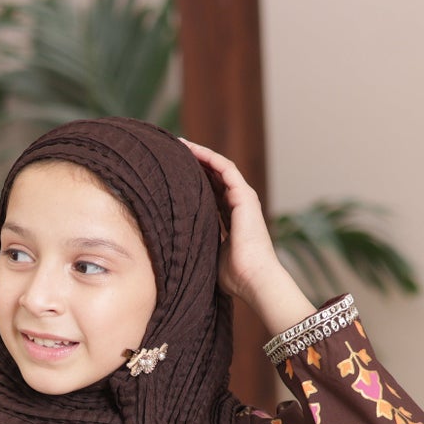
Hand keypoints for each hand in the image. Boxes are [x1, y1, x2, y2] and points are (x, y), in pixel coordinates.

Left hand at [179, 138, 315, 335]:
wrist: (252, 279)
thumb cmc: (233, 276)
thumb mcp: (210, 253)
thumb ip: (199, 241)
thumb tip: (174, 242)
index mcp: (231, 218)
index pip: (209, 193)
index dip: (192, 181)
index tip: (171, 173)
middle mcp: (238, 205)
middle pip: (213, 177)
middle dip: (193, 163)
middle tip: (171, 152)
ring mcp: (243, 198)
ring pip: (219, 168)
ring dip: (199, 154)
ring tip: (179, 144)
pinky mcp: (244, 195)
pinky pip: (225, 168)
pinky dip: (209, 157)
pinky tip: (192, 149)